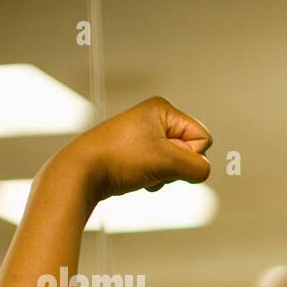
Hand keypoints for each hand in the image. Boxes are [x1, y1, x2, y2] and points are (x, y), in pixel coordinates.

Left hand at [55, 96, 211, 199]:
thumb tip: (203, 171)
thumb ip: (198, 167)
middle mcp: (155, 118)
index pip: (202, 138)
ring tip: (142, 170)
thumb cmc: (117, 158)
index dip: (189, 155)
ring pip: (177, 163)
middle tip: (152, 164)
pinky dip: (155, 178)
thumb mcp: (167, 161)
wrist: (84, 172)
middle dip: (176, 166)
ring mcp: (146, 136)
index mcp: (163, 109)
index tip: (164, 156)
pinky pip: (163, 169)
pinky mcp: (139, 152)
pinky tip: (138, 176)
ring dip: (166, 175)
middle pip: (190, 150)